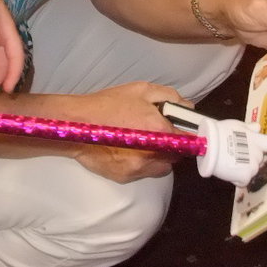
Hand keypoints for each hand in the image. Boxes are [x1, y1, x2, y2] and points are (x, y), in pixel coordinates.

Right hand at [63, 81, 186, 183]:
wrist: (76, 124)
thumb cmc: (108, 103)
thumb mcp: (140, 89)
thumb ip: (170, 96)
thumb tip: (187, 108)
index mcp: (159, 129)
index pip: (190, 139)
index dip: (190, 134)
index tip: (185, 130)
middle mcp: (153, 153)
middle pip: (178, 155)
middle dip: (173, 143)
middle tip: (158, 132)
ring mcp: (140, 168)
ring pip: (163, 166)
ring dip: (160, 155)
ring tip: (144, 142)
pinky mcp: (127, 177)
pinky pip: (146, 172)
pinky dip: (144, 163)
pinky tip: (130, 150)